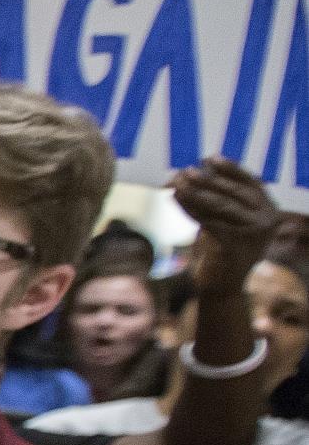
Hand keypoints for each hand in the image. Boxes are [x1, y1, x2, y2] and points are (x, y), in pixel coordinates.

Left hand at [172, 157, 280, 297]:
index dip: (230, 169)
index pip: (251, 183)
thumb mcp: (223, 220)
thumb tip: (194, 170)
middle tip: (186, 171)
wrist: (220, 286)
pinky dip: (190, 209)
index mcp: (269, 211)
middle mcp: (267, 221)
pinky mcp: (235, 246)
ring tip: (177, 182)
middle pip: (235, 193)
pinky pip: (209, 222)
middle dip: (209, 180)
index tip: (209, 158)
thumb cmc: (219, 249)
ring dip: (196, 192)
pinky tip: (175, 199)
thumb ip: (217, 198)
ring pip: (222, 206)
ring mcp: (254, 234)